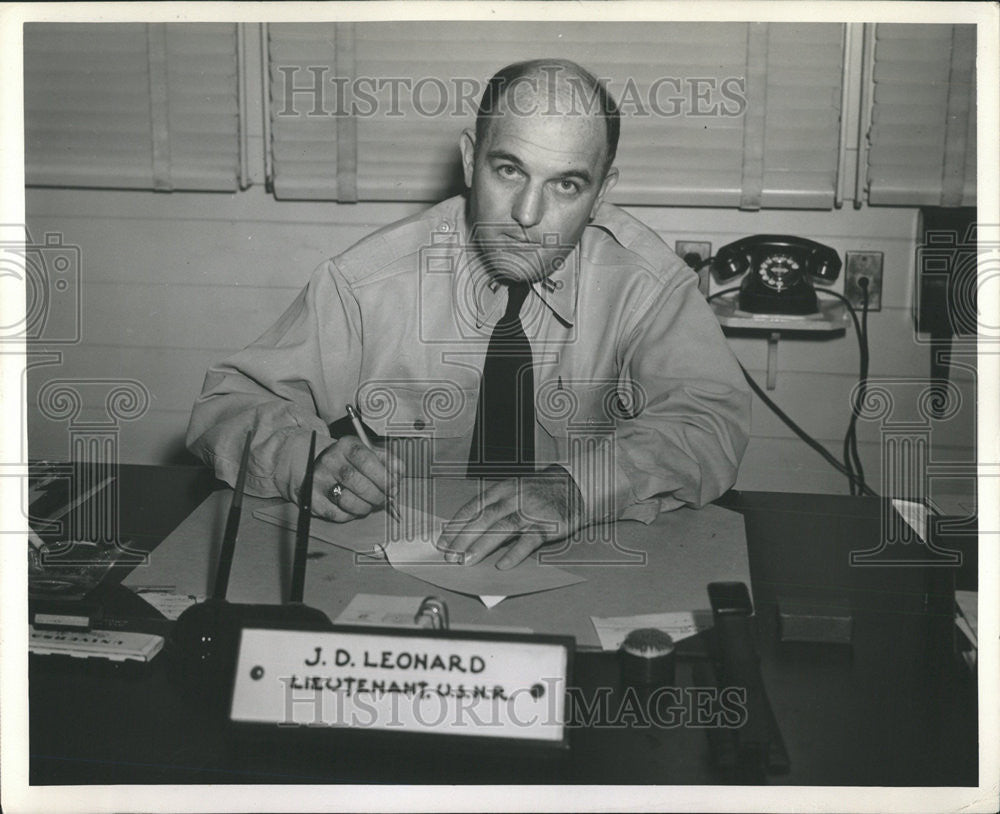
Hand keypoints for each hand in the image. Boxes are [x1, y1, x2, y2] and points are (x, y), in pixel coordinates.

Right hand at [310, 437, 404, 521]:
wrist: (318, 466)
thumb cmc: (350, 462)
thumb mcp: (369, 453)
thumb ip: (388, 461)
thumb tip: (399, 472)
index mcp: (346, 445)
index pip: (365, 459)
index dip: (383, 476)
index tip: (393, 486)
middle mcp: (329, 460)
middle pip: (356, 482)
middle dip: (377, 495)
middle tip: (385, 499)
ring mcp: (318, 480)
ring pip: (347, 501)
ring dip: (365, 507)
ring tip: (371, 504)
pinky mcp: (312, 498)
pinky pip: (337, 514)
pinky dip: (351, 515)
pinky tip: (355, 508)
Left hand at [438, 466, 583, 569]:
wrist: (575, 486)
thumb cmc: (539, 492)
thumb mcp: (514, 491)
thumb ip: (495, 507)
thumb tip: (468, 529)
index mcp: (503, 489)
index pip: (475, 506)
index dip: (457, 523)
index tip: (442, 539)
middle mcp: (515, 498)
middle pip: (485, 518)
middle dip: (464, 537)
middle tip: (449, 555)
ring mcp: (531, 512)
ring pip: (503, 528)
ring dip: (483, 545)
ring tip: (467, 561)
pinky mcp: (548, 525)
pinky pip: (529, 541)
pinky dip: (515, 553)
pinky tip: (502, 564)